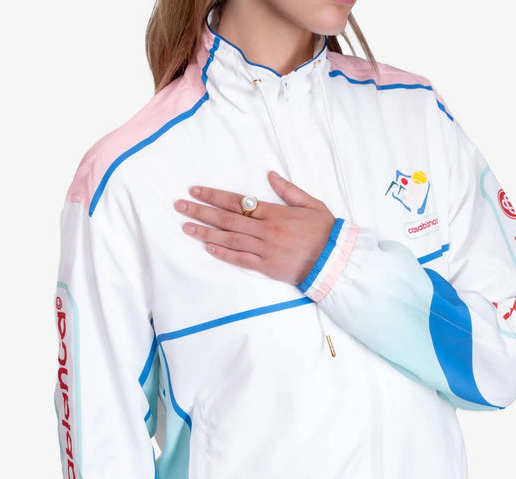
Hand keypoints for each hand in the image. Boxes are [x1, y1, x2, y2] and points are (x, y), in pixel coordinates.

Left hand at [173, 170, 335, 284]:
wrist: (335, 259)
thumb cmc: (325, 231)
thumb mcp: (311, 203)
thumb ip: (289, 190)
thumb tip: (270, 174)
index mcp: (275, 212)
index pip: (237, 201)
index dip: (214, 195)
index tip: (195, 191)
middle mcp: (266, 229)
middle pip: (227, 218)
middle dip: (201, 211)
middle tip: (180, 206)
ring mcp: (265, 249)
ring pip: (230, 238)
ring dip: (206, 232)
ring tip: (186, 226)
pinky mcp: (267, 266)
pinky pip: (241, 259)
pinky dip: (224, 253)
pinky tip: (208, 247)